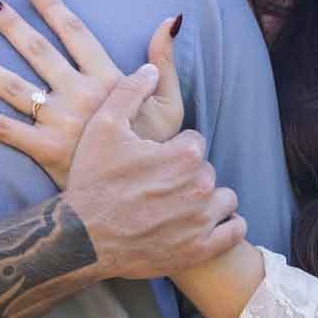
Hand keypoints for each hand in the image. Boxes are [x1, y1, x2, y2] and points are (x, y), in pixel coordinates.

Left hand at [0, 0, 183, 186]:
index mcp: (108, 80)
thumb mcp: (170, 100)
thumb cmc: (158, 146)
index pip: (75, 32)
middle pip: (36, 51)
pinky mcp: (42, 150)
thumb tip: (169, 19)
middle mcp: (80, 96)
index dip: (52, 6)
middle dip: (8, 24)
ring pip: (12, 86)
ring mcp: (58, 122)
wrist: (145, 195)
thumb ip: (164, 59)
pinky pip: (2, 129)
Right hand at [62, 65, 243, 279]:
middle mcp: (199, 185)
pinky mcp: (201, 249)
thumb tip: (151, 68)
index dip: (174, 150)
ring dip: (209, 201)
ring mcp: (202, 220)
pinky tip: (206, 224)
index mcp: (183, 153)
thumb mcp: (104, 128)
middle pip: (207, 171)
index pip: (195, 142)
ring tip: (180, 206)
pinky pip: (234, 231)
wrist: (83, 238)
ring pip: (224, 199)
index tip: (155, 161)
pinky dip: (226, 227)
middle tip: (161, 187)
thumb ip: (131, 92)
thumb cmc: (93, 181)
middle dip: (188, 175)